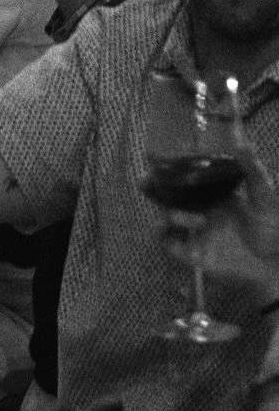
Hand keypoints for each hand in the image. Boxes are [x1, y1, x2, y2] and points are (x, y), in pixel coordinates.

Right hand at [159, 145, 278, 310]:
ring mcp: (193, 232)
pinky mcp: (190, 253)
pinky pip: (166, 243)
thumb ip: (253, 172)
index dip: (167, 168)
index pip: (184, 178)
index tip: (158, 159)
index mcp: (212, 195)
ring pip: (164, 217)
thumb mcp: (265, 197)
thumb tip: (244, 143)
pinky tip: (176, 231)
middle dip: (151, 187)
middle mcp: (198, 210)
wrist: (273, 267)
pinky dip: (163, 234)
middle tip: (144, 180)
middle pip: (165, 196)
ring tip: (197, 220)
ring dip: (170, 214)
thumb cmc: (270, 231)